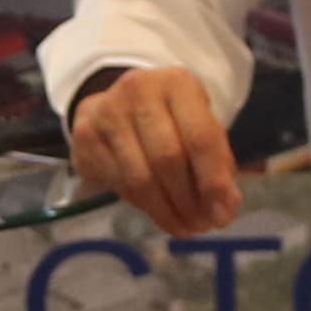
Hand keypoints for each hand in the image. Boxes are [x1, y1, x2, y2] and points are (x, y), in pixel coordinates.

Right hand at [68, 65, 241, 237]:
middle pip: (168, 158)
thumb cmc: (171, 119)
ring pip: (140, 177)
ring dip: (165, 211)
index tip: (222, 217)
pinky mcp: (86, 135)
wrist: (120, 103)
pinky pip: (118, 183)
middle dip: (188, 201)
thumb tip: (225, 210)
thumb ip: (219, 165)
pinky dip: (142, 206)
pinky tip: (157, 211)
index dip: (213, 182)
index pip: (200, 137)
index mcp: (178, 83)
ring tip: (183, 226)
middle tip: (201, 226)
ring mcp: (107, 111)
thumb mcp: (201, 128)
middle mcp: (140, 89)